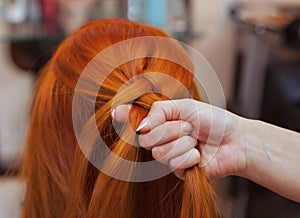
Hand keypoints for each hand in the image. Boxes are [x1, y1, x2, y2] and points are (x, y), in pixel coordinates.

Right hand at [112, 99, 246, 178]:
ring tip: (196, 140)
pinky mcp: (178, 169)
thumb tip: (140, 126)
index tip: (117, 113)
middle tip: (188, 126)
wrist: (234, 140)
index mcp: (162, 120)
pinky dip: (189, 156)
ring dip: (182, 143)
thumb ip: (160, 111)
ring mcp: (169, 154)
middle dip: (169, 130)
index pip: (137, 119)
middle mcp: (162, 138)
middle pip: (146, 138)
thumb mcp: (186, 107)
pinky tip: (199, 154)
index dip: (125, 116)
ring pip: (159, 152)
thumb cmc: (213, 120)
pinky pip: (173, 164)